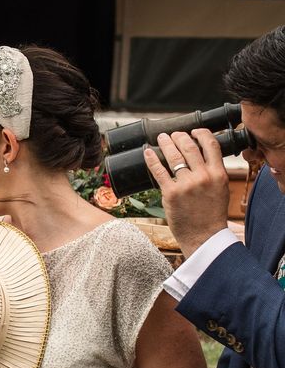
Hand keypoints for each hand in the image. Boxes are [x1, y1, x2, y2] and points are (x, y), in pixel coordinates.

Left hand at [144, 130, 229, 258]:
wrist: (204, 237)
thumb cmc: (211, 215)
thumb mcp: (220, 190)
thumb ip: (213, 174)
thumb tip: (203, 160)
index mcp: (218, 174)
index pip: (211, 145)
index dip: (201, 134)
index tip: (194, 131)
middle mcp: (203, 176)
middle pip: (190, 147)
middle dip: (180, 137)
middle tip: (173, 134)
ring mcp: (186, 185)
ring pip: (174, 157)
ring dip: (166, 144)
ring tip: (161, 138)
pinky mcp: (171, 194)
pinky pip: (159, 172)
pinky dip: (152, 160)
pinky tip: (147, 152)